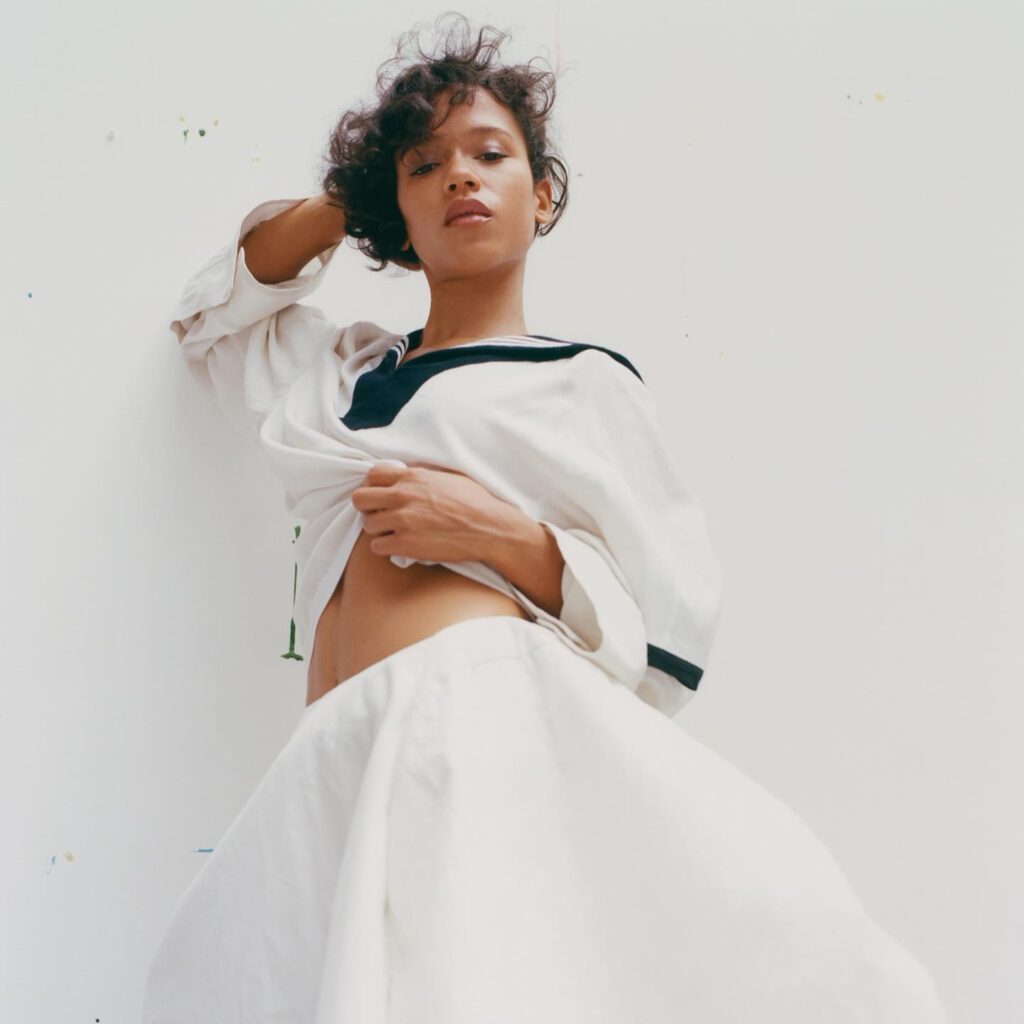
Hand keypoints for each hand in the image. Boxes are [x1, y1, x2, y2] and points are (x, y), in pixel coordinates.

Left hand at [352, 462, 509, 562]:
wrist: (490, 528)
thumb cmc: (476, 502)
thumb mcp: (448, 477)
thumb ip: (422, 475)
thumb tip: (407, 475)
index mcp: (413, 476)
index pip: (372, 474)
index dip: (373, 486)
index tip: (381, 495)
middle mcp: (403, 495)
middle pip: (360, 499)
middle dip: (368, 508)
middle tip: (381, 515)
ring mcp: (402, 520)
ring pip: (367, 525)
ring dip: (378, 530)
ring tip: (395, 533)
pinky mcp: (405, 544)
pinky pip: (377, 546)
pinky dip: (386, 547)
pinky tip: (400, 546)